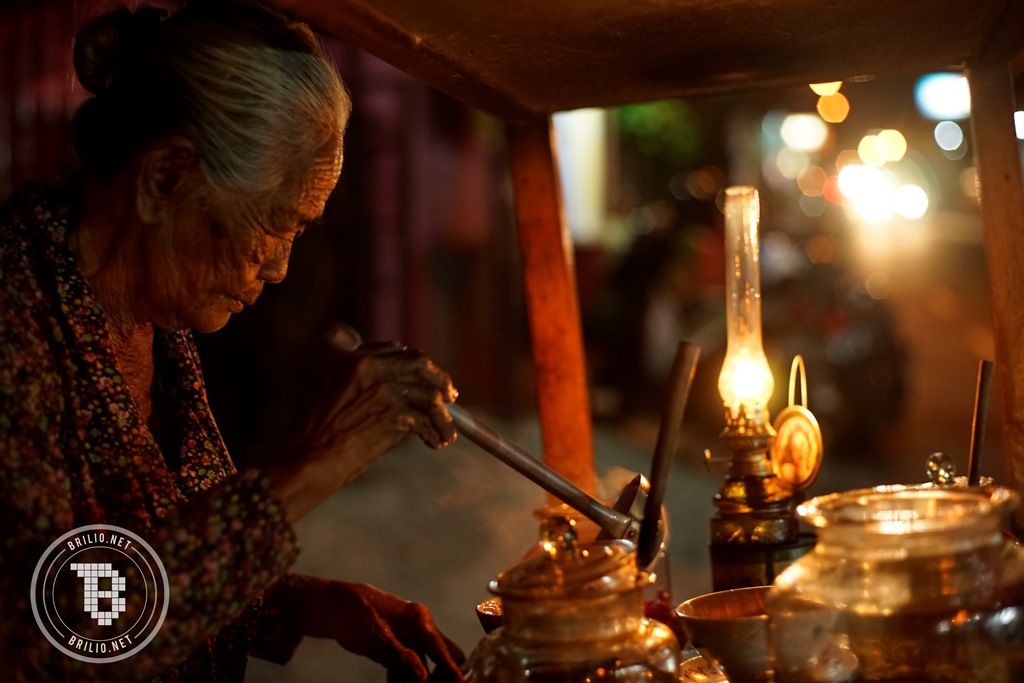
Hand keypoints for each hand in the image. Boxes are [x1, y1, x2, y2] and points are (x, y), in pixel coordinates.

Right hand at [265, 325, 457, 521]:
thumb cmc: (317, 435)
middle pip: (419, 363)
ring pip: (429, 395)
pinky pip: (425, 421)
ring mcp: (383, 388)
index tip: (426, 378)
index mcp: (351, 357)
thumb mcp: (333, 395)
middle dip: (439, 379)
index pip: (394, 350)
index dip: (414, 364)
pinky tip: (434, 444)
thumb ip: (365, 384)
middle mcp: (368, 366)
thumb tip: (405, 389)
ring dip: (443, 416)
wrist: (308, 460)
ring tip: (447, 433)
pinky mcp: (394, 413)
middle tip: (451, 395)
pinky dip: (434, 434)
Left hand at [305, 580, 465, 681]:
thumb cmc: (356, 616)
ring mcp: (410, 633)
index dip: (451, 669)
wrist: (335, 605)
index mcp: (419, 619)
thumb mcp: (377, 640)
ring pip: (426, 661)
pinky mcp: (399, 642)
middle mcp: (420, 625)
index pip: (442, 648)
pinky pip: (410, 662)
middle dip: (443, 672)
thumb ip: (402, 658)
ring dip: (422, 677)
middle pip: (443, 652)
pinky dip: (406, 675)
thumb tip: (423, 677)